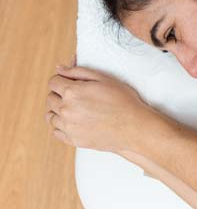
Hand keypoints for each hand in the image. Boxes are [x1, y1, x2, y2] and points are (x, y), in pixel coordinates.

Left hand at [45, 58, 159, 152]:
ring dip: (59, 111)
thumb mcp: (105, 79)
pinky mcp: (73, 140)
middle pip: (50, 99)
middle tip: (76, 97)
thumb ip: (78, 72)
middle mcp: (66, 109)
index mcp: (72, 92)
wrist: (135, 127)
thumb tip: (60, 69)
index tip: (71, 84)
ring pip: (51, 116)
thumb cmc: (124, 101)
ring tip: (76, 110)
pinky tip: (75, 122)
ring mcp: (68, 126)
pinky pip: (56, 132)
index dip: (62, 80)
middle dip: (60, 95)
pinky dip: (62, 127)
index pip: (53, 82)